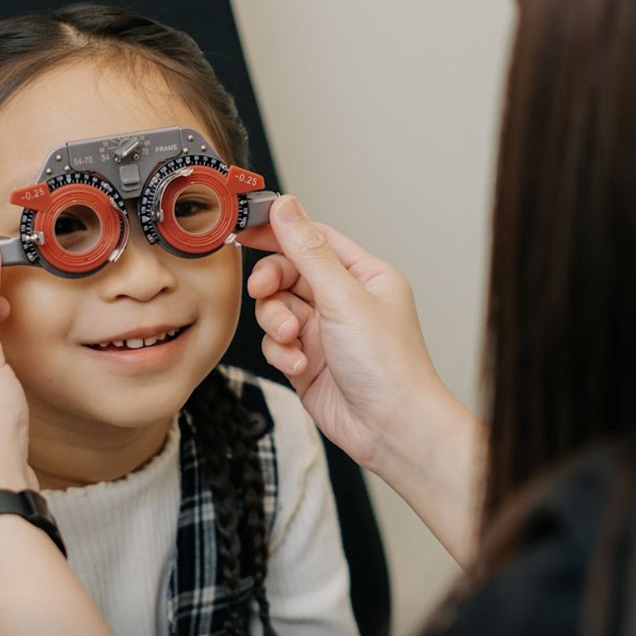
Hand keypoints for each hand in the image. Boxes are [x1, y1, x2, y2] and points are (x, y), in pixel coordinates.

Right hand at [244, 197, 482, 564]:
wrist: (391, 428)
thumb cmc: (388, 365)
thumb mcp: (343, 297)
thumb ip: (307, 251)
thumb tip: (285, 206)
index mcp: (363, 275)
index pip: (313, 238)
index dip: (278, 231)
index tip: (244, 226)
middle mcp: (343, 300)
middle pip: (288, 273)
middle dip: (272, 285)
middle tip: (262, 291)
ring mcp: (324, 331)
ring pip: (276, 310)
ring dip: (277, 324)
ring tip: (292, 341)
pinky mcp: (307, 360)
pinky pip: (277, 344)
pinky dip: (282, 354)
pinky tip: (299, 366)